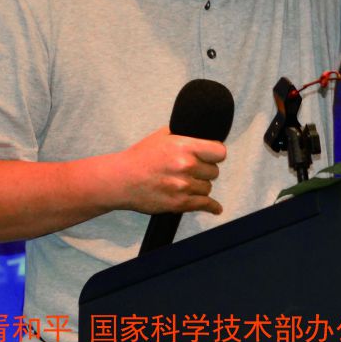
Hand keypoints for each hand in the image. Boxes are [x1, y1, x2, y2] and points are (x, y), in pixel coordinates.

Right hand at [92, 126, 226, 215]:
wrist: (121, 180)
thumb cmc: (140, 156)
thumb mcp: (163, 135)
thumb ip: (185, 134)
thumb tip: (204, 133)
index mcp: (184, 146)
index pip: (219, 152)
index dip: (216, 153)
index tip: (212, 155)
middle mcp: (186, 166)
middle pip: (214, 171)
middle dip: (205, 170)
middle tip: (192, 169)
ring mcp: (183, 186)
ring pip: (208, 188)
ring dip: (200, 186)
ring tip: (185, 182)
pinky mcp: (179, 203)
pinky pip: (204, 205)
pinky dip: (211, 207)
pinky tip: (215, 208)